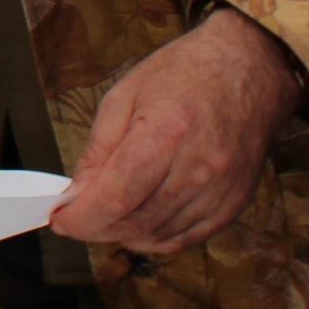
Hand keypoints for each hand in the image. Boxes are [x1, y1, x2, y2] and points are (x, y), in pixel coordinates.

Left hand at [50, 9, 308, 257]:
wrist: (249, 68)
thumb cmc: (184, 74)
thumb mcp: (125, 96)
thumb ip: (99, 150)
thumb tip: (76, 194)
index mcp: (166, 134)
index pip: (116, 197)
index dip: (82, 219)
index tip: (59, 220)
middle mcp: (198, 169)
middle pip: (136, 222)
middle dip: (97, 228)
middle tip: (76, 218)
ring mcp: (221, 190)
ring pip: (159, 236)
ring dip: (124, 235)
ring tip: (106, 216)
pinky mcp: (236, 203)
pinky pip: (188, 239)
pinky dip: (156, 239)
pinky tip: (139, 224)